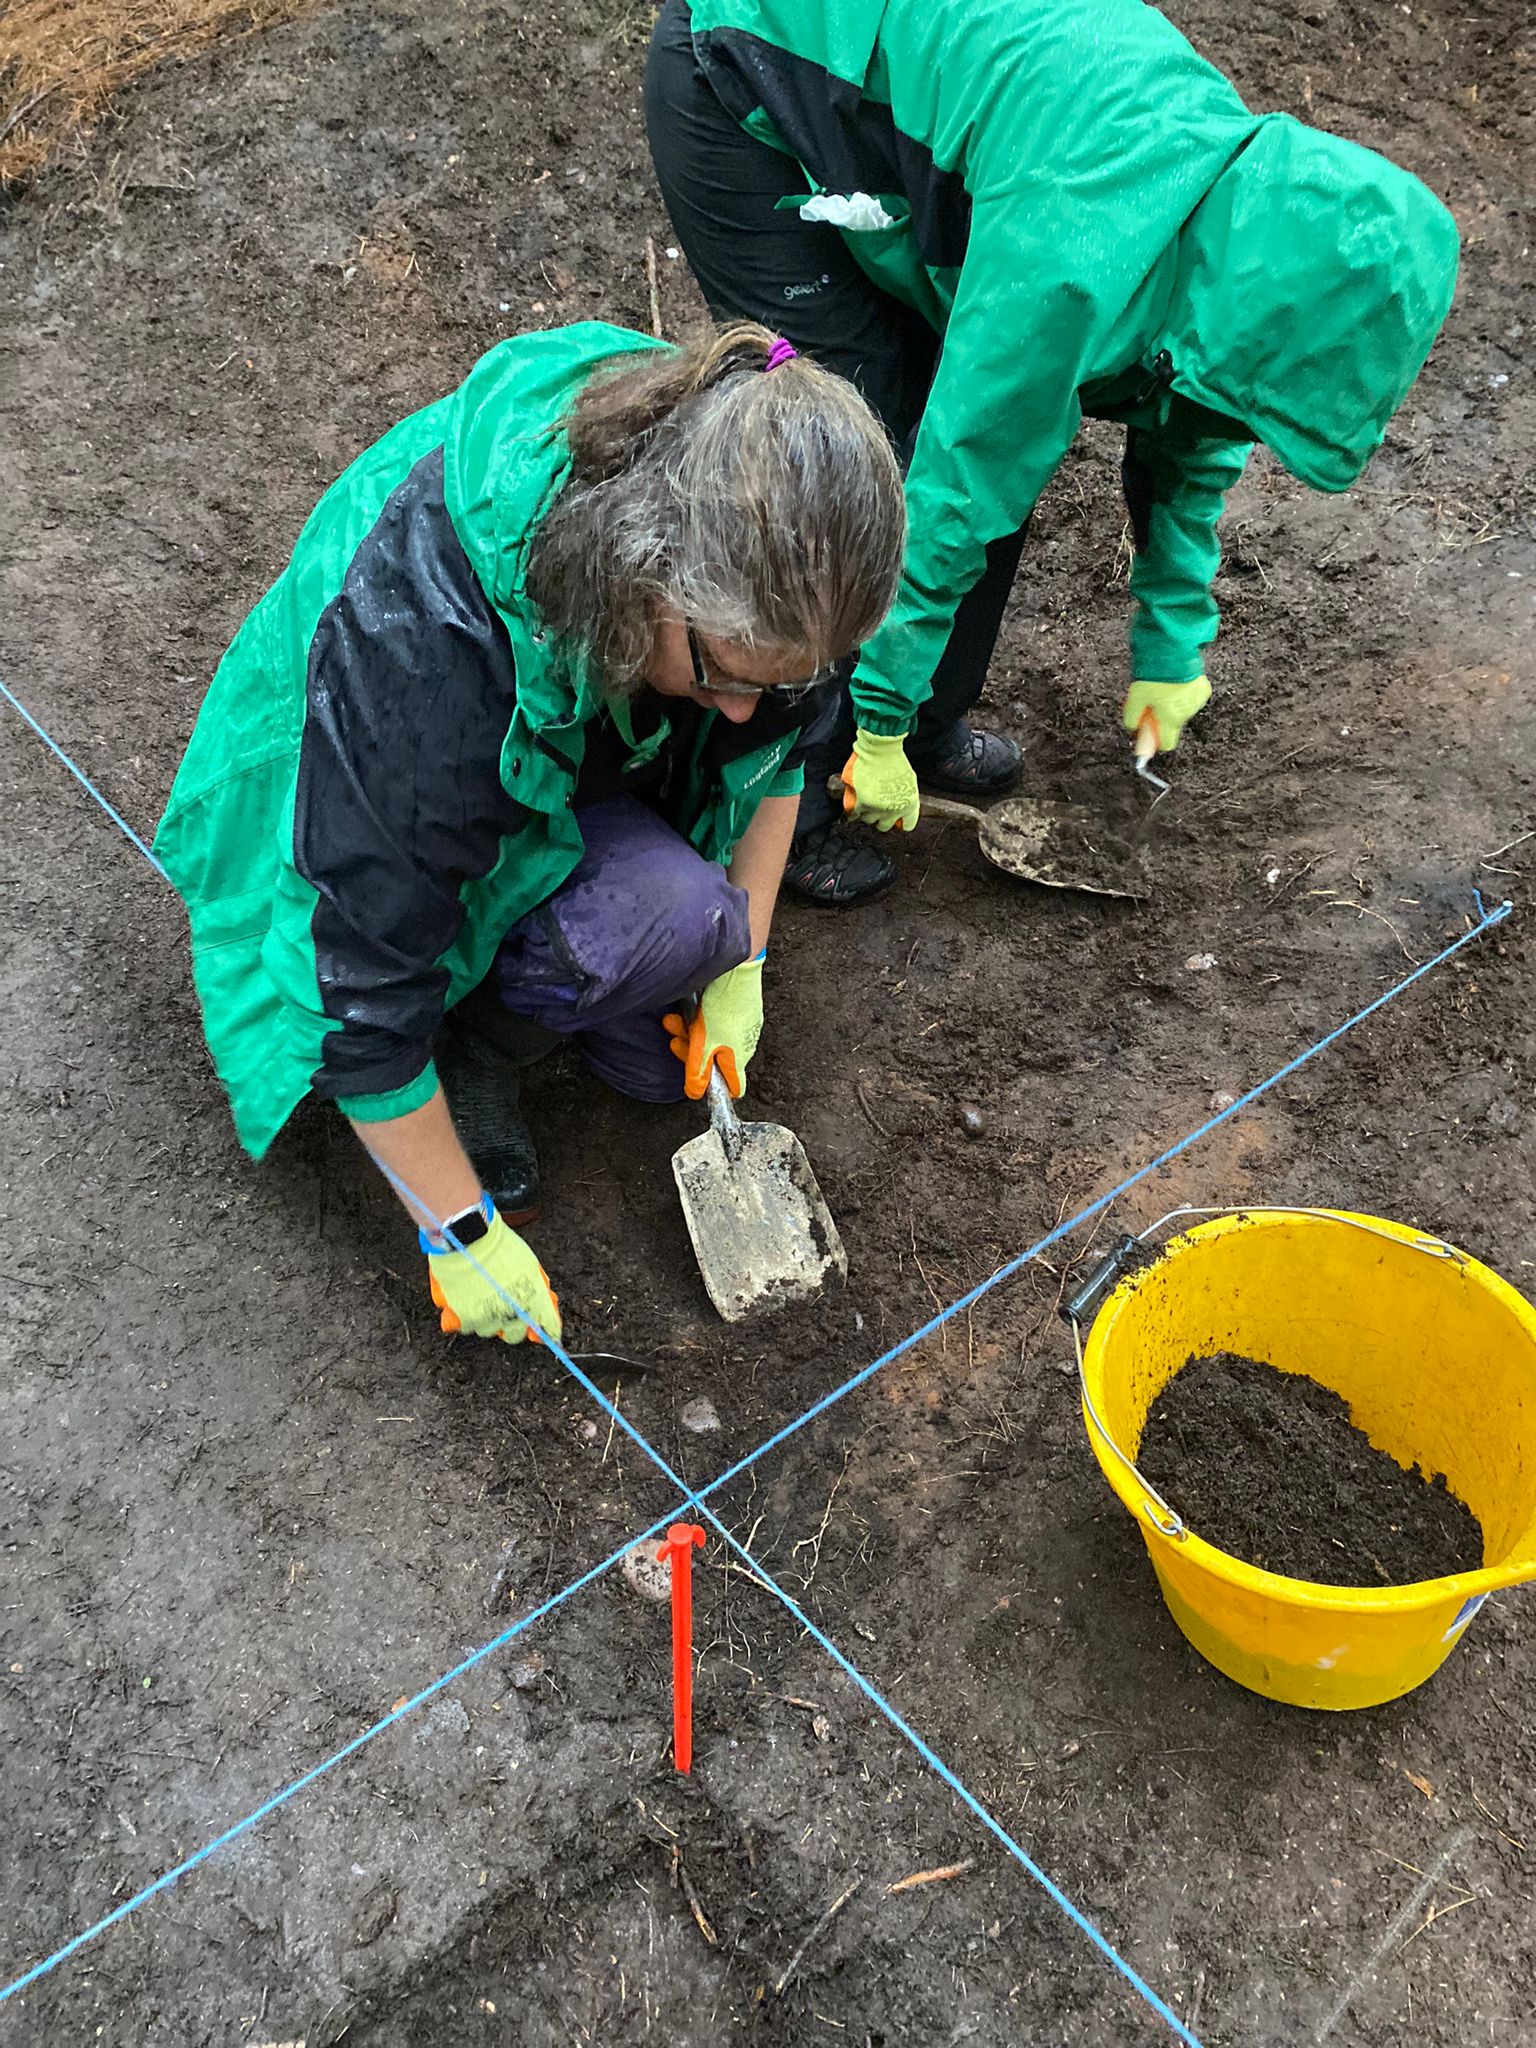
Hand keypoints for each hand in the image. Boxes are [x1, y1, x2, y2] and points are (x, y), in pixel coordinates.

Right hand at [426, 1208, 561, 1343]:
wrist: (469, 1235)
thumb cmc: (499, 1245)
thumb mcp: (530, 1265)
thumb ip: (541, 1290)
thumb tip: (549, 1306)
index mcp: (532, 1301)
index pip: (547, 1327)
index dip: (545, 1329)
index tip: (541, 1329)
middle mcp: (512, 1314)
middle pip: (514, 1334)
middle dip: (512, 1322)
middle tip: (504, 1304)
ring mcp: (486, 1317)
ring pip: (488, 1330)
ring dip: (486, 1318)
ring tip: (481, 1295)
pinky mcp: (462, 1317)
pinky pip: (463, 1326)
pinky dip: (461, 1316)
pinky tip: (463, 1300)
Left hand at [663, 955, 764, 1100]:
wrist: (737, 968)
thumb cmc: (725, 1005)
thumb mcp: (704, 1042)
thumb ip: (698, 1070)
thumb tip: (694, 1093)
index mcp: (739, 1058)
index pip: (734, 1086)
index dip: (715, 1087)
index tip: (697, 1079)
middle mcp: (745, 1044)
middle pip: (714, 1059)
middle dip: (690, 1050)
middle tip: (675, 1039)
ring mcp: (743, 1026)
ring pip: (712, 1038)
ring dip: (690, 1032)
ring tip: (674, 1020)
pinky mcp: (740, 1009)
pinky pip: (717, 1021)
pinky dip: (701, 1019)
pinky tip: (691, 1010)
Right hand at [840, 728, 919, 831]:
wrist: (880, 749)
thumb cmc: (895, 760)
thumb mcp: (909, 781)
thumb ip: (906, 798)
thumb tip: (901, 808)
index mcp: (910, 805)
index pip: (907, 825)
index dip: (901, 821)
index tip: (897, 818)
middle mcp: (894, 809)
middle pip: (885, 826)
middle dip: (881, 818)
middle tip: (878, 808)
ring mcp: (877, 808)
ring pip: (869, 820)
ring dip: (867, 813)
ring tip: (866, 802)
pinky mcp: (862, 803)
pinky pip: (854, 814)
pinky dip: (853, 812)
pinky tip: (855, 807)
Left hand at [1121, 677, 1210, 756]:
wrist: (1175, 651)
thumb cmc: (1156, 674)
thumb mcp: (1136, 696)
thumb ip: (1132, 716)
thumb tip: (1132, 727)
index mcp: (1171, 719)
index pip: (1167, 743)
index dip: (1156, 739)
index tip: (1149, 731)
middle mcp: (1186, 714)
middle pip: (1172, 723)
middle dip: (1162, 716)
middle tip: (1151, 700)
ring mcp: (1197, 701)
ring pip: (1182, 709)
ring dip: (1173, 702)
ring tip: (1163, 686)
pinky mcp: (1204, 689)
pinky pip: (1191, 696)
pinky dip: (1184, 692)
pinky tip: (1176, 681)